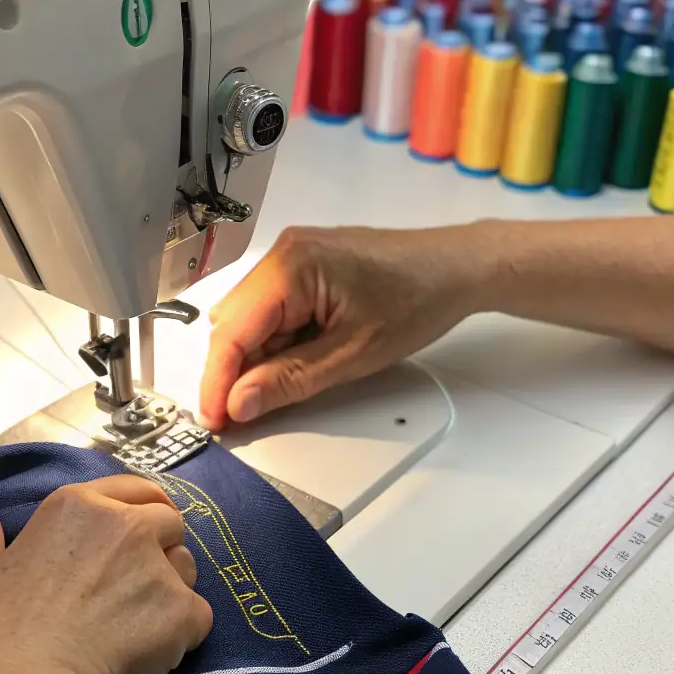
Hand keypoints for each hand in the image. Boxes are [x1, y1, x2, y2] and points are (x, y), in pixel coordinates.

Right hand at [0, 476, 212, 673]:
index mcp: (75, 506)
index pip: (134, 489)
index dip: (139, 511)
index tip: (135, 535)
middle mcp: (125, 526)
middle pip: (169, 522)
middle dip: (160, 548)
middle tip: (133, 588)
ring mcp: (158, 568)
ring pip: (187, 568)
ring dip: (171, 589)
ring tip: (137, 626)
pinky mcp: (183, 614)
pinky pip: (198, 617)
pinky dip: (181, 635)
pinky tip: (149, 656)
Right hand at [200, 225, 480, 429]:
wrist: (459, 268)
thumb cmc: (419, 300)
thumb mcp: (351, 355)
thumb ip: (289, 381)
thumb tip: (239, 403)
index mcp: (290, 266)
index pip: (230, 332)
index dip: (217, 382)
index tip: (215, 421)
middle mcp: (283, 253)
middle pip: (231, 324)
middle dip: (234, 372)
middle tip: (243, 416)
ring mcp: (293, 256)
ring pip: (250, 319)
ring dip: (256, 358)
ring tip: (283, 388)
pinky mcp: (306, 266)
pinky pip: (273, 309)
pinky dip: (277, 341)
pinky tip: (299, 361)